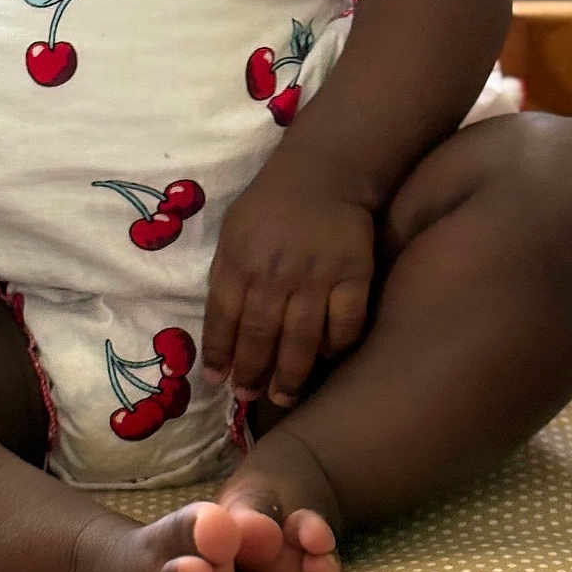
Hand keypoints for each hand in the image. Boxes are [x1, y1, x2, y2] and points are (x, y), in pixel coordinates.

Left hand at [202, 153, 374, 407]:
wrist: (321, 174)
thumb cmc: (269, 206)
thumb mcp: (233, 233)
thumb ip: (226, 277)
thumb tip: (220, 333)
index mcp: (238, 259)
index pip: (223, 318)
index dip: (219, 354)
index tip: (217, 381)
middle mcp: (274, 273)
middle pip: (260, 337)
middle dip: (251, 374)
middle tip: (249, 397)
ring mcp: (316, 276)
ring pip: (302, 341)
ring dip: (290, 376)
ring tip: (283, 396)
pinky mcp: (354, 275)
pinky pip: (346, 325)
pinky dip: (336, 347)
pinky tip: (326, 358)